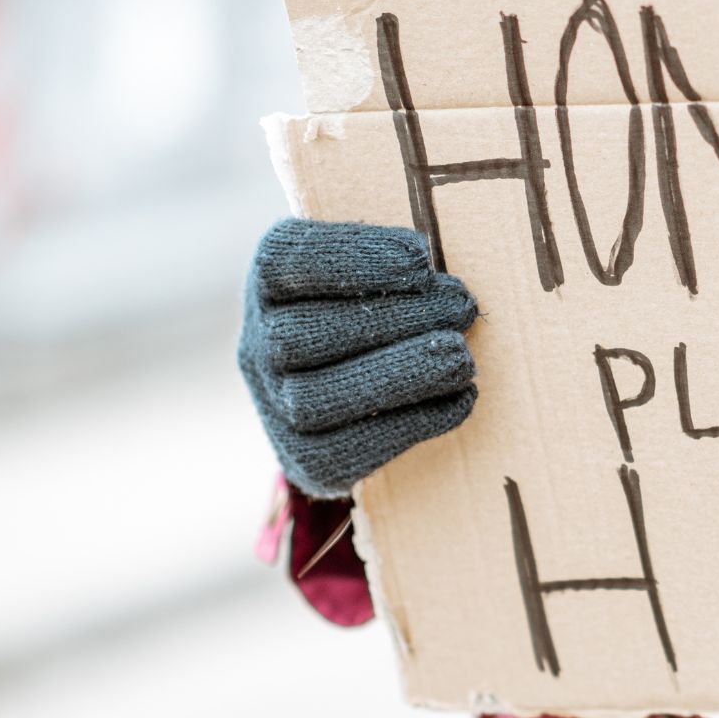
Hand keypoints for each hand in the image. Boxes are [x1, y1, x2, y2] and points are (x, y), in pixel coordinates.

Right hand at [238, 218, 478, 497]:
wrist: (362, 396)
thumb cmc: (385, 308)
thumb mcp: (384, 269)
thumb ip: (401, 259)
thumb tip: (441, 268)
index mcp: (270, 280)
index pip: (286, 260)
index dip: (350, 259)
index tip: (420, 259)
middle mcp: (258, 343)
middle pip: (300, 335)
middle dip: (391, 319)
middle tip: (461, 307)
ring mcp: (275, 406)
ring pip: (314, 398)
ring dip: (398, 374)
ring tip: (460, 357)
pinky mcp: (308, 459)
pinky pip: (347, 451)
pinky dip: (411, 422)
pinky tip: (460, 398)